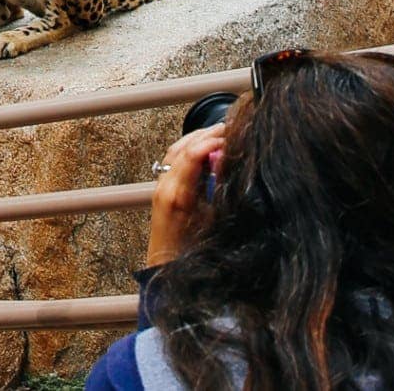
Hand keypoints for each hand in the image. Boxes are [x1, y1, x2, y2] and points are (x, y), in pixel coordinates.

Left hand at [144, 123, 226, 266]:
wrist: (167, 267)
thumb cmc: (191, 252)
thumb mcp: (213, 220)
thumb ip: (218, 188)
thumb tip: (224, 160)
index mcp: (178, 194)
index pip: (192, 154)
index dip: (213, 140)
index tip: (233, 135)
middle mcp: (165, 186)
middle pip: (183, 146)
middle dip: (207, 134)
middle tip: (231, 127)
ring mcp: (160, 186)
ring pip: (176, 149)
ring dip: (197, 138)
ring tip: (220, 132)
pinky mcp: (160, 188)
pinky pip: (172, 159)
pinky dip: (188, 148)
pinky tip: (203, 147)